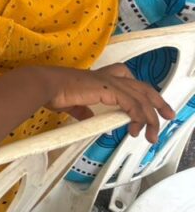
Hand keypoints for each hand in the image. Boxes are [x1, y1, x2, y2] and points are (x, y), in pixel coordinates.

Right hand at [42, 64, 175, 143]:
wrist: (44, 85)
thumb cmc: (52, 92)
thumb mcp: (71, 104)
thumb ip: (82, 110)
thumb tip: (88, 118)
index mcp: (98, 78)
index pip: (126, 78)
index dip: (139, 91)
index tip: (146, 108)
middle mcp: (106, 76)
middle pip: (141, 86)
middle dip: (157, 101)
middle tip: (168, 116)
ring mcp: (108, 81)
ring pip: (141, 96)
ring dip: (151, 117)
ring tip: (152, 134)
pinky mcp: (108, 89)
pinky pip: (132, 103)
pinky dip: (138, 116)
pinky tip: (136, 128)